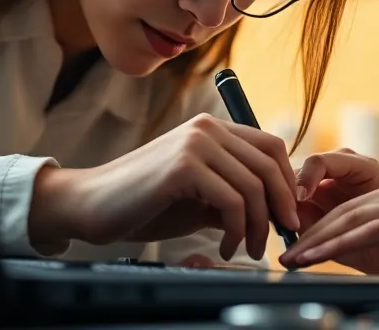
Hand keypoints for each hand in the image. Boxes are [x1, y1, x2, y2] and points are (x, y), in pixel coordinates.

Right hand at [29, 114, 299, 261]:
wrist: (91, 205)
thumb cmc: (145, 204)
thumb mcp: (199, 197)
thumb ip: (233, 194)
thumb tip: (276, 211)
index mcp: (211, 129)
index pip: (270, 145)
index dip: (287, 180)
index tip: (286, 214)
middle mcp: (206, 128)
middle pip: (269, 163)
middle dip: (281, 205)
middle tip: (280, 236)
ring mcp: (195, 144)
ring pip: (253, 186)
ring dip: (257, 226)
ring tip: (246, 250)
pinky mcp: (184, 166)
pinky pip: (231, 201)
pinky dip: (236, 230)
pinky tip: (225, 247)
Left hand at [286, 150, 378, 278]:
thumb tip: (359, 246)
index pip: (356, 204)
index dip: (324, 224)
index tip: (301, 244)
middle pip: (348, 208)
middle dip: (313, 232)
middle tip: (287, 255)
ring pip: (353, 216)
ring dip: (317, 240)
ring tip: (294, 258)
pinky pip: (371, 231)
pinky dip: (338, 244)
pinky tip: (317, 257)